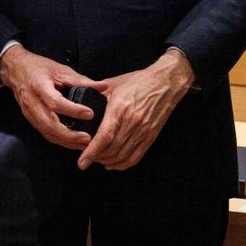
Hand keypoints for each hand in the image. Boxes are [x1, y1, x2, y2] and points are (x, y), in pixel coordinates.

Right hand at [0, 44, 103, 150]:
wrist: (17, 70)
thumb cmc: (39, 68)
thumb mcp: (60, 70)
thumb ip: (81, 80)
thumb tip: (102, 86)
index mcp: (39, 86)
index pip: (55, 102)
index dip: (73, 110)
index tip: (90, 113)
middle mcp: (32, 102)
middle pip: (49, 124)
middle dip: (69, 135)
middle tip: (87, 138)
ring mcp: (29, 113)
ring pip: (47, 133)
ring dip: (66, 141)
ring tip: (84, 143)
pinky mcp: (31, 120)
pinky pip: (45, 133)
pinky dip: (60, 140)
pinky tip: (73, 142)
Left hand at [78, 49, 194, 170]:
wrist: (166, 82)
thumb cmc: (139, 81)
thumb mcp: (114, 84)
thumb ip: (96, 95)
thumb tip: (80, 103)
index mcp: (120, 108)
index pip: (104, 136)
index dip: (91, 151)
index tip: (82, 162)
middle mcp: (132, 122)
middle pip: (112, 149)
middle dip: (96, 157)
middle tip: (85, 157)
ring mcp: (143, 131)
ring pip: (122, 155)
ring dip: (107, 161)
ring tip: (97, 159)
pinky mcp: (150, 136)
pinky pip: (135, 157)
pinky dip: (122, 164)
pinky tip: (113, 163)